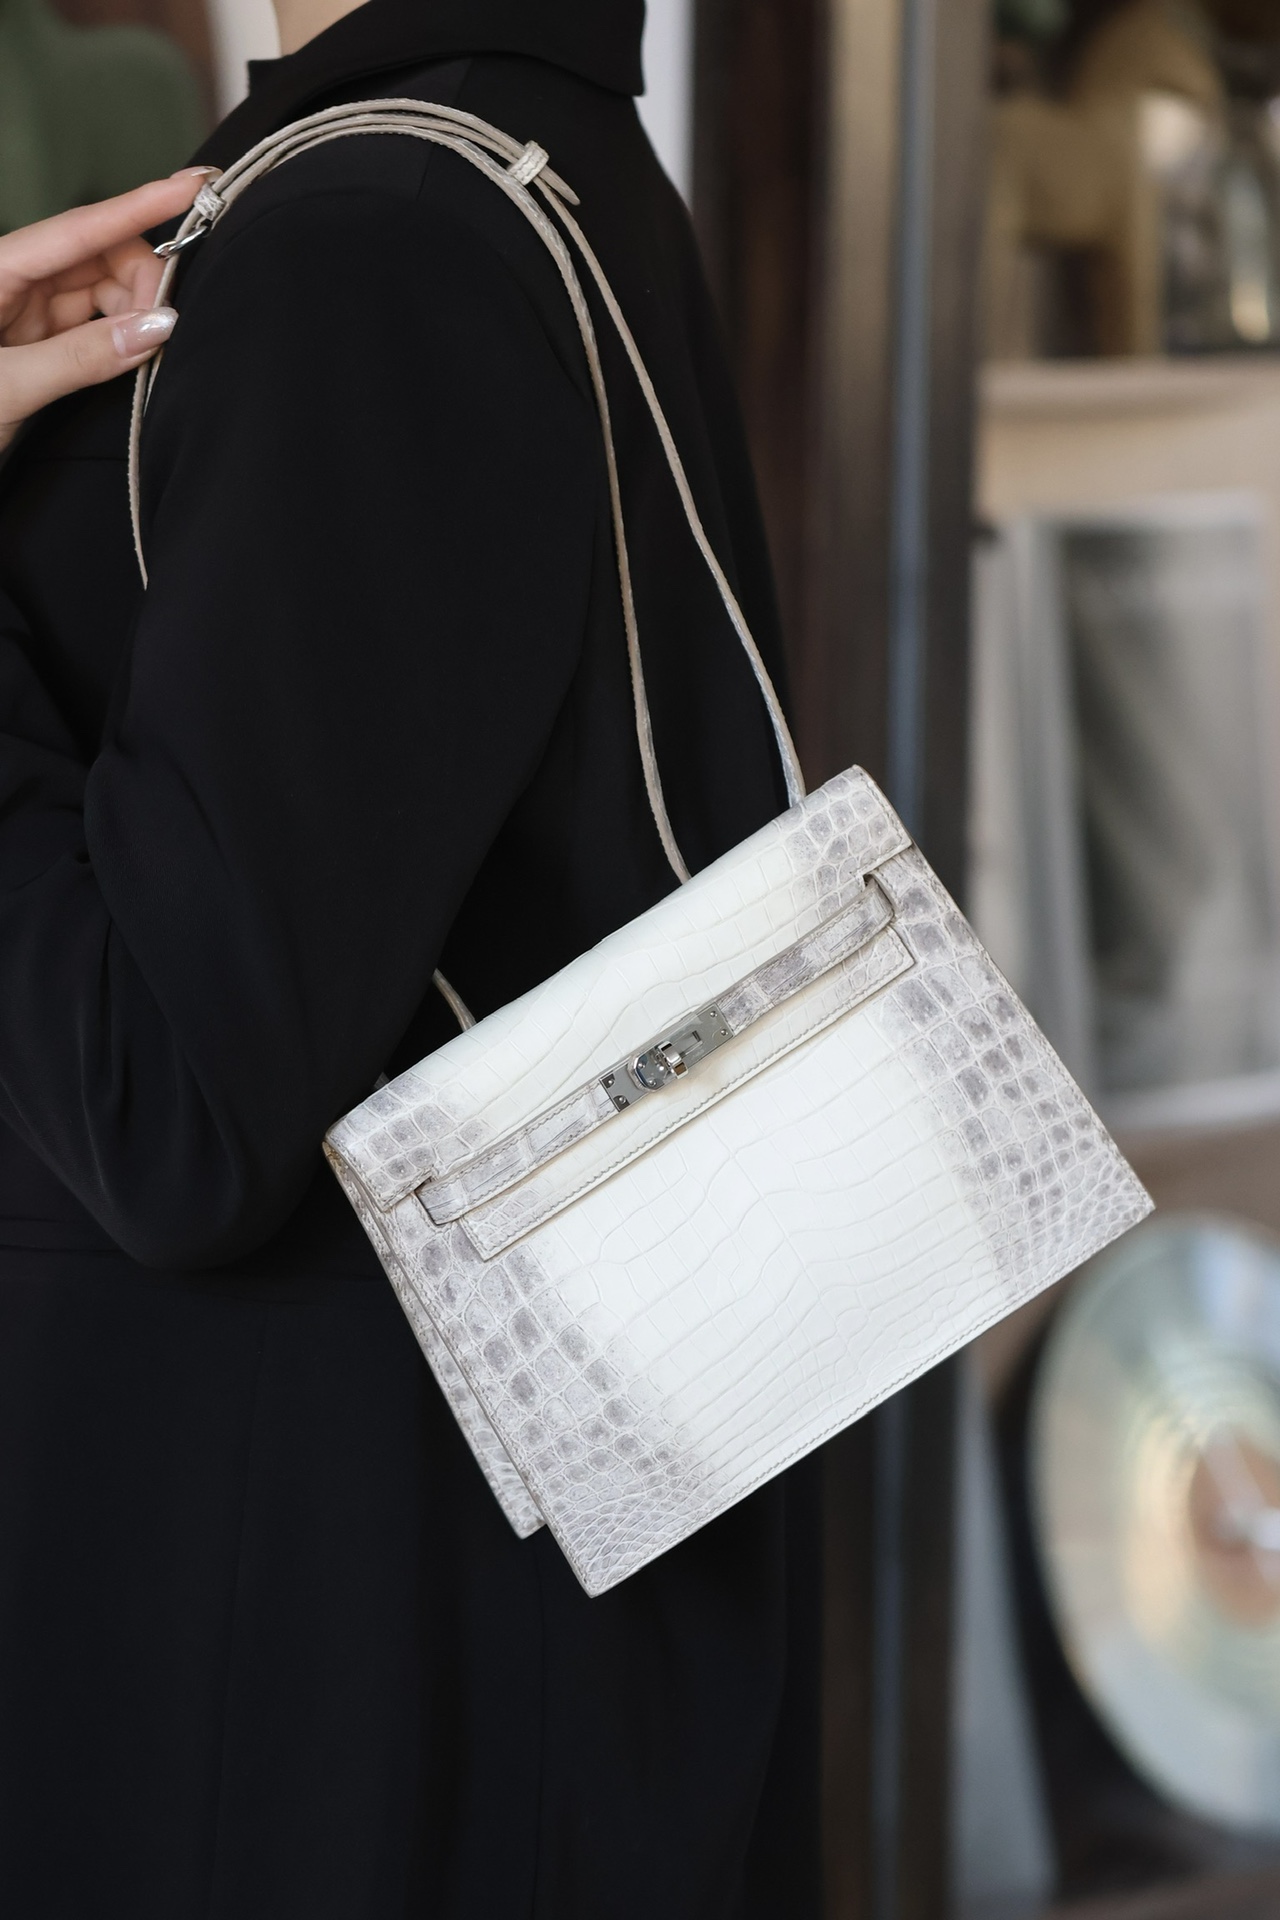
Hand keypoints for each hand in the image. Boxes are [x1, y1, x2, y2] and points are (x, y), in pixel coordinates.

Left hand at [0, 169, 212, 453]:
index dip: (136, 206)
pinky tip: (134, 354)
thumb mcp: (8, 388)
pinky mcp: (36, 342)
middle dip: (142, 279)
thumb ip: (82, 357)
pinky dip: (121, 335)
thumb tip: (157, 327)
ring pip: (101, 289)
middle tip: (169, 323)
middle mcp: (11, 281)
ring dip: (136, 311)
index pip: (76, 229)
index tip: (190, 188)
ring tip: (150, 350)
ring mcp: (25, 311)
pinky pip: (92, 324)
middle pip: (96, 254)